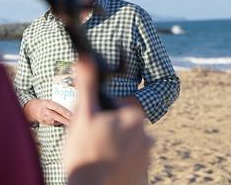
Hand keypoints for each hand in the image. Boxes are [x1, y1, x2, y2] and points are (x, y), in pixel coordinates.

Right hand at [23, 99, 71, 125]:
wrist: (31, 108)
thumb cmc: (44, 104)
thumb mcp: (49, 101)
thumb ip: (57, 103)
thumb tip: (70, 104)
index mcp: (46, 103)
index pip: (56, 107)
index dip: (64, 111)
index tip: (71, 114)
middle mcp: (44, 110)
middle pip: (55, 116)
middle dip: (64, 119)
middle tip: (73, 121)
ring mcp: (42, 117)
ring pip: (54, 121)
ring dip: (62, 122)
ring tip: (70, 123)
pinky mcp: (43, 122)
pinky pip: (52, 124)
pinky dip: (58, 123)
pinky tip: (63, 122)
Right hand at [64, 54, 152, 184]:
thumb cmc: (84, 150)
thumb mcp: (83, 113)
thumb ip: (87, 85)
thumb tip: (85, 58)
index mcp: (135, 117)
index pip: (116, 107)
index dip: (99, 114)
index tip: (89, 125)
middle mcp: (147, 136)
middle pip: (121, 126)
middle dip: (107, 130)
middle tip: (89, 141)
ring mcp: (146, 158)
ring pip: (125, 145)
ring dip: (112, 148)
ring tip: (96, 156)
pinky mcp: (142, 176)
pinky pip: (128, 163)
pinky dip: (118, 165)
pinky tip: (104, 168)